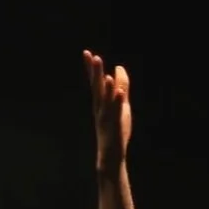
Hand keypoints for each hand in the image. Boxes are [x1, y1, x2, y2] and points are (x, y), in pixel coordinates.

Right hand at [83, 50, 131, 173]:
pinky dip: (117, 103)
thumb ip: (121, 88)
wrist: (110, 155)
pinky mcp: (115, 127)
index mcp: (100, 103)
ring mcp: (107, 119)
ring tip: (107, 75)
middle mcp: (101, 109)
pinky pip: (116, 114)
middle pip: (98, 90)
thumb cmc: (115, 129)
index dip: (91, 69)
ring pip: (106, 102)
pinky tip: (119, 93)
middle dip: (96, 74)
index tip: (87, 53)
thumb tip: (119, 68)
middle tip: (93, 57)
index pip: (95, 83)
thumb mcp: (120, 105)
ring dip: (107, 89)